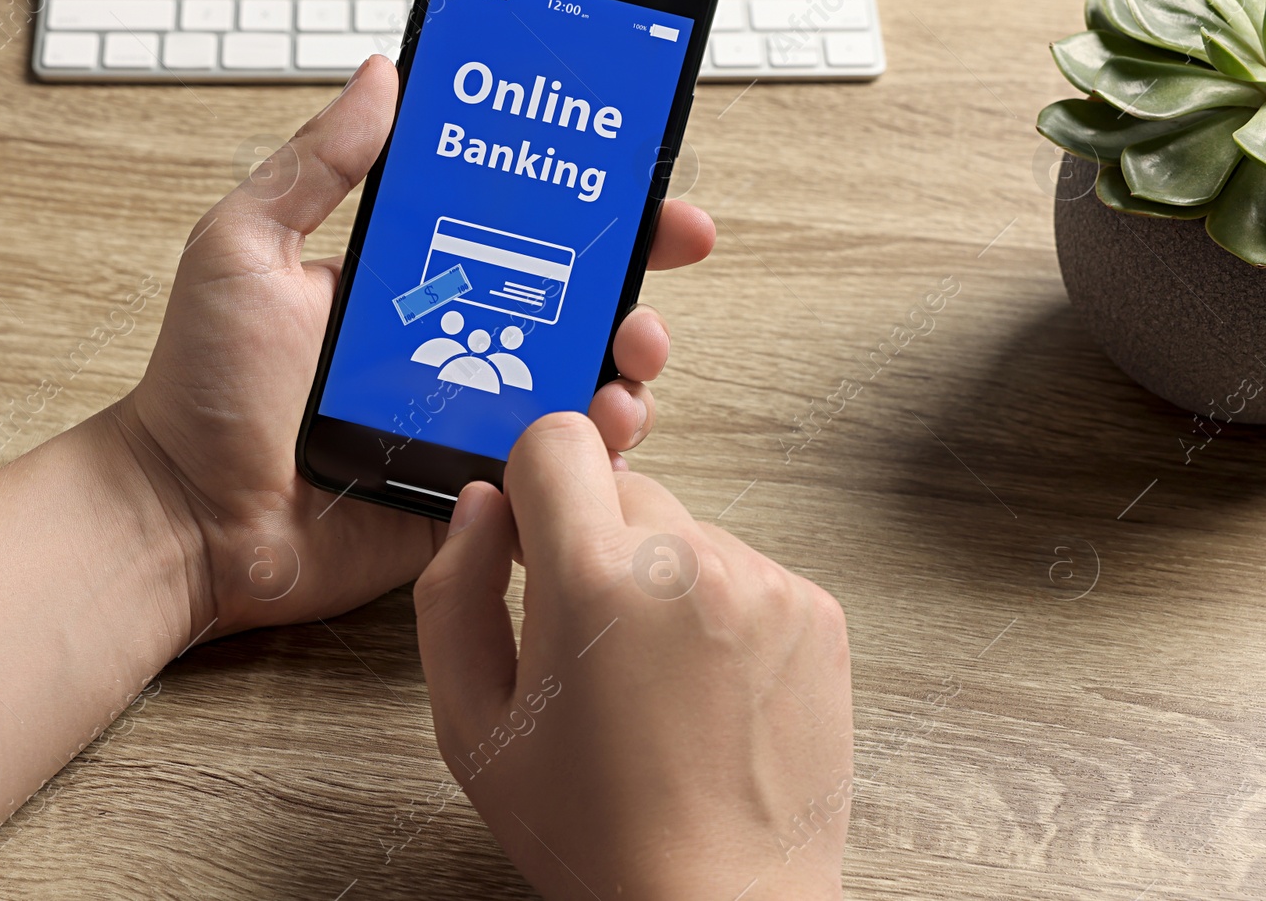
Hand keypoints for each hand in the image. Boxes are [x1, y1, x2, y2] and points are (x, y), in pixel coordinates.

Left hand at [118, 56, 715, 639]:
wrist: (186, 515)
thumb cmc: (202, 385)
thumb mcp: (244, 248)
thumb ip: (315, 165)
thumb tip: (382, 74)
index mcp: (413, 284)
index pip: (521, 234)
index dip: (591, 212)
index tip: (649, 190)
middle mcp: (453, 348)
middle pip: (572, 310)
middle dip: (635, 285)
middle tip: (666, 269)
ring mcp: (466, 425)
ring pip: (578, 391)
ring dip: (625, 369)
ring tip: (629, 363)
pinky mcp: (471, 498)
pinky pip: (553, 477)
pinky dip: (593, 459)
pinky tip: (602, 435)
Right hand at [414, 413, 852, 898]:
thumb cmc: (594, 831)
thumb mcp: (473, 724)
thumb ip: (454, 592)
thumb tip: (482, 506)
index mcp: (593, 579)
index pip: (557, 437)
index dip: (532, 485)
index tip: (532, 544)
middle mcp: (689, 563)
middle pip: (619, 481)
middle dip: (591, 540)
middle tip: (587, 639)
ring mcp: (764, 583)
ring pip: (682, 526)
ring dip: (657, 576)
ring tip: (650, 678)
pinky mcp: (815, 609)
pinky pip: (742, 566)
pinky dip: (716, 606)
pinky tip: (700, 685)